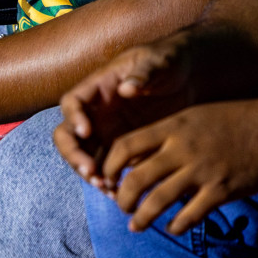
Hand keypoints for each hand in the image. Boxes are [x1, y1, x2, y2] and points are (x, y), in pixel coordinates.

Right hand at [53, 34, 196, 188]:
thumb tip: (128, 89)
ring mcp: (107, 132)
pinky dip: (109, 183)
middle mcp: (96, 112)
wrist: (188, 80)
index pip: (72, 102)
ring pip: (84, 157)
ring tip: (108, 188)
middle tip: (92, 171)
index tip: (87, 132)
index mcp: (98, 88)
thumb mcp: (158, 63)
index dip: (73, 118)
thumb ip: (144, 73)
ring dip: (90, 174)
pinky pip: (107, 169)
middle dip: (74, 155)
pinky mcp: (122, 149)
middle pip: (68, 135)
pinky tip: (121, 195)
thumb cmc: (169, 63)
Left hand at [101, 99, 257, 235]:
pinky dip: (176, 226)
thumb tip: (139, 157)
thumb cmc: (234, 119)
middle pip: (137, 178)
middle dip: (122, 199)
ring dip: (142, 218)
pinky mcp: (221, 190)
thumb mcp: (194, 116)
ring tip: (136, 226)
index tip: (107, 178)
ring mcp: (202, 170)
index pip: (126, 145)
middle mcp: (182, 148)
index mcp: (173, 126)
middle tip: (121, 207)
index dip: (110, 165)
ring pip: (158, 201)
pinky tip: (172, 228)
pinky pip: (190, 215)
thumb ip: (167, 135)